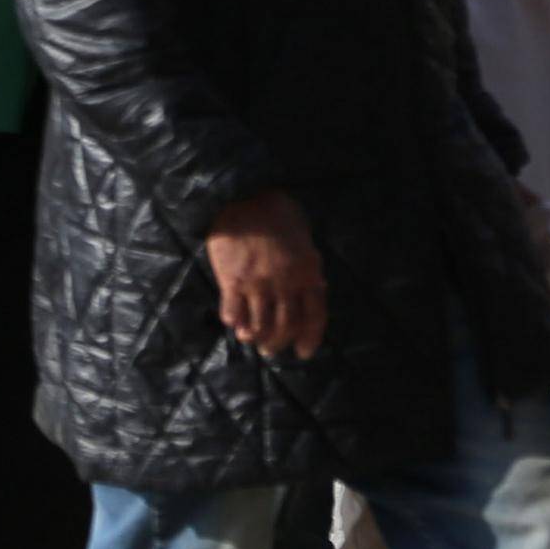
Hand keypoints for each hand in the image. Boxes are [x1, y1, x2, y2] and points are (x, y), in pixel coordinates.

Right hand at [206, 191, 328, 360]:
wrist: (243, 195)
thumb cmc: (276, 214)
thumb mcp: (304, 240)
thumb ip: (309, 266)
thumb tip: (317, 288)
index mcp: (307, 274)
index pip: (314, 317)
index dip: (309, 338)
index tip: (302, 352)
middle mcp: (285, 284)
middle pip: (286, 325)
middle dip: (278, 343)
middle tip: (270, 350)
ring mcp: (258, 284)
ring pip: (260, 324)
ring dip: (256, 337)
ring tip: (250, 339)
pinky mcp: (232, 280)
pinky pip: (234, 311)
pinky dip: (234, 322)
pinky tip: (233, 323)